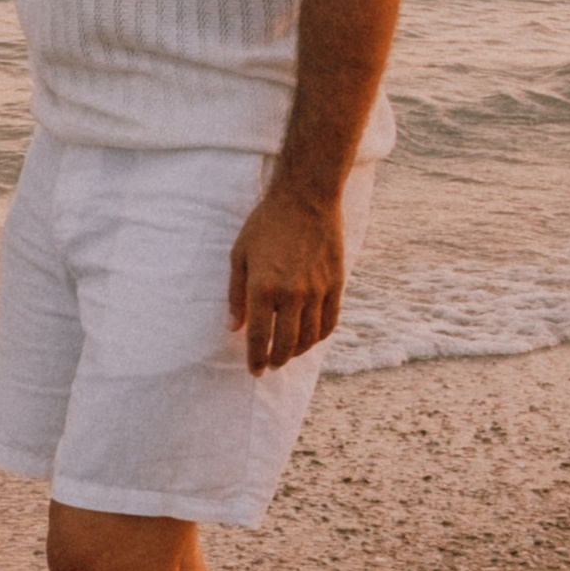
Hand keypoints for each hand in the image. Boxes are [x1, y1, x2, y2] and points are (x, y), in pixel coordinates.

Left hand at [228, 180, 345, 371]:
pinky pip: (330, 322)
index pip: (259, 337)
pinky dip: (319, 336)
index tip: (253, 371)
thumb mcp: (239, 255)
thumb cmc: (265, 224)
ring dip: (298, 352)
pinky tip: (310, 338)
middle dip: (276, 360)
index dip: (255, 359)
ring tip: (288, 354)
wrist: (306, 199)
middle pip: (287, 344)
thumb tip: (233, 327)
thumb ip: (235, 295)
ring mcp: (317, 291)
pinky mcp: (336, 285)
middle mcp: (292, 294)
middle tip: (269, 365)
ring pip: (310, 338)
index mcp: (263, 288)